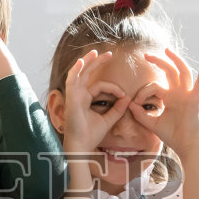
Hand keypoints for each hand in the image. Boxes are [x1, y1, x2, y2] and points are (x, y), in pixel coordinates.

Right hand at [59, 50, 127, 166]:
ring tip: (95, 52)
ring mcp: (73, 95)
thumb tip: (128, 97)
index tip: (124, 96)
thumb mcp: (109, 120)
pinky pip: (72, 80)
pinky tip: (81, 61)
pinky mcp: (71, 98)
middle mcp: (78, 95)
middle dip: (97, 62)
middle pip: (87, 73)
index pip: (100, 86)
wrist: (82, 146)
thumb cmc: (91, 135)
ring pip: (79, 73)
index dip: (114, 88)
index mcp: (85, 99)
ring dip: (87, 61)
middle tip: (110, 54)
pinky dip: (75, 70)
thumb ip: (117, 109)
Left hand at [129, 49, 198, 156]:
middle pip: (169, 72)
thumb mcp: (152, 124)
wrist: (185, 146)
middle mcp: (178, 93)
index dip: (142, 92)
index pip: (154, 86)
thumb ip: (140, 114)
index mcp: (169, 98)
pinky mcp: (194, 100)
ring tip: (167, 50)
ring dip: (175, 60)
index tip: (135, 103)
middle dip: (158, 61)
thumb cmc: (172, 136)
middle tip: (146, 55)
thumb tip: (130, 104)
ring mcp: (187, 95)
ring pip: (182, 72)